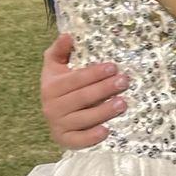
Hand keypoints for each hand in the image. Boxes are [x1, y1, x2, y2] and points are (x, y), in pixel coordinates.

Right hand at [39, 33, 126, 148]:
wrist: (53, 113)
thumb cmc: (60, 86)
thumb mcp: (55, 65)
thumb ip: (60, 50)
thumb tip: (68, 35)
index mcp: (51, 86)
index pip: (75, 79)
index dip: (94, 73)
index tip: (113, 67)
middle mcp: (52, 106)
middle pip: (82, 97)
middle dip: (104, 89)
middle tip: (124, 81)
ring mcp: (58, 124)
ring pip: (83, 118)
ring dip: (104, 111)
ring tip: (123, 103)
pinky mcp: (65, 140)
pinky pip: (78, 140)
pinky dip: (91, 137)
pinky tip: (107, 131)